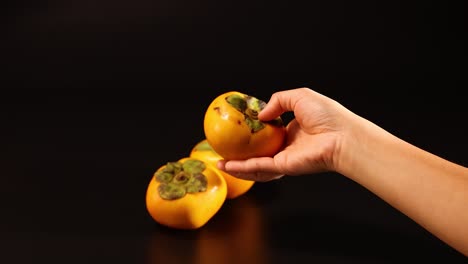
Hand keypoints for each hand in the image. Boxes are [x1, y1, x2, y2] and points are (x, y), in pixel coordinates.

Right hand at [217, 87, 354, 181]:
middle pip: (259, 153)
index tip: (238, 130)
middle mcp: (287, 146)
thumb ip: (279, 101)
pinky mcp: (284, 166)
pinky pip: (260, 168)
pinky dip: (243, 168)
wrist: (343, 135)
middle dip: (241, 154)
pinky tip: (229, 166)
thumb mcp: (300, 96)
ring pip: (256, 165)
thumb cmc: (329, 115)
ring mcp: (285, 158)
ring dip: (237, 166)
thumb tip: (261, 115)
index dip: (253, 133)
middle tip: (224, 151)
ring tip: (220, 164)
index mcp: (292, 130)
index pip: (268, 134)